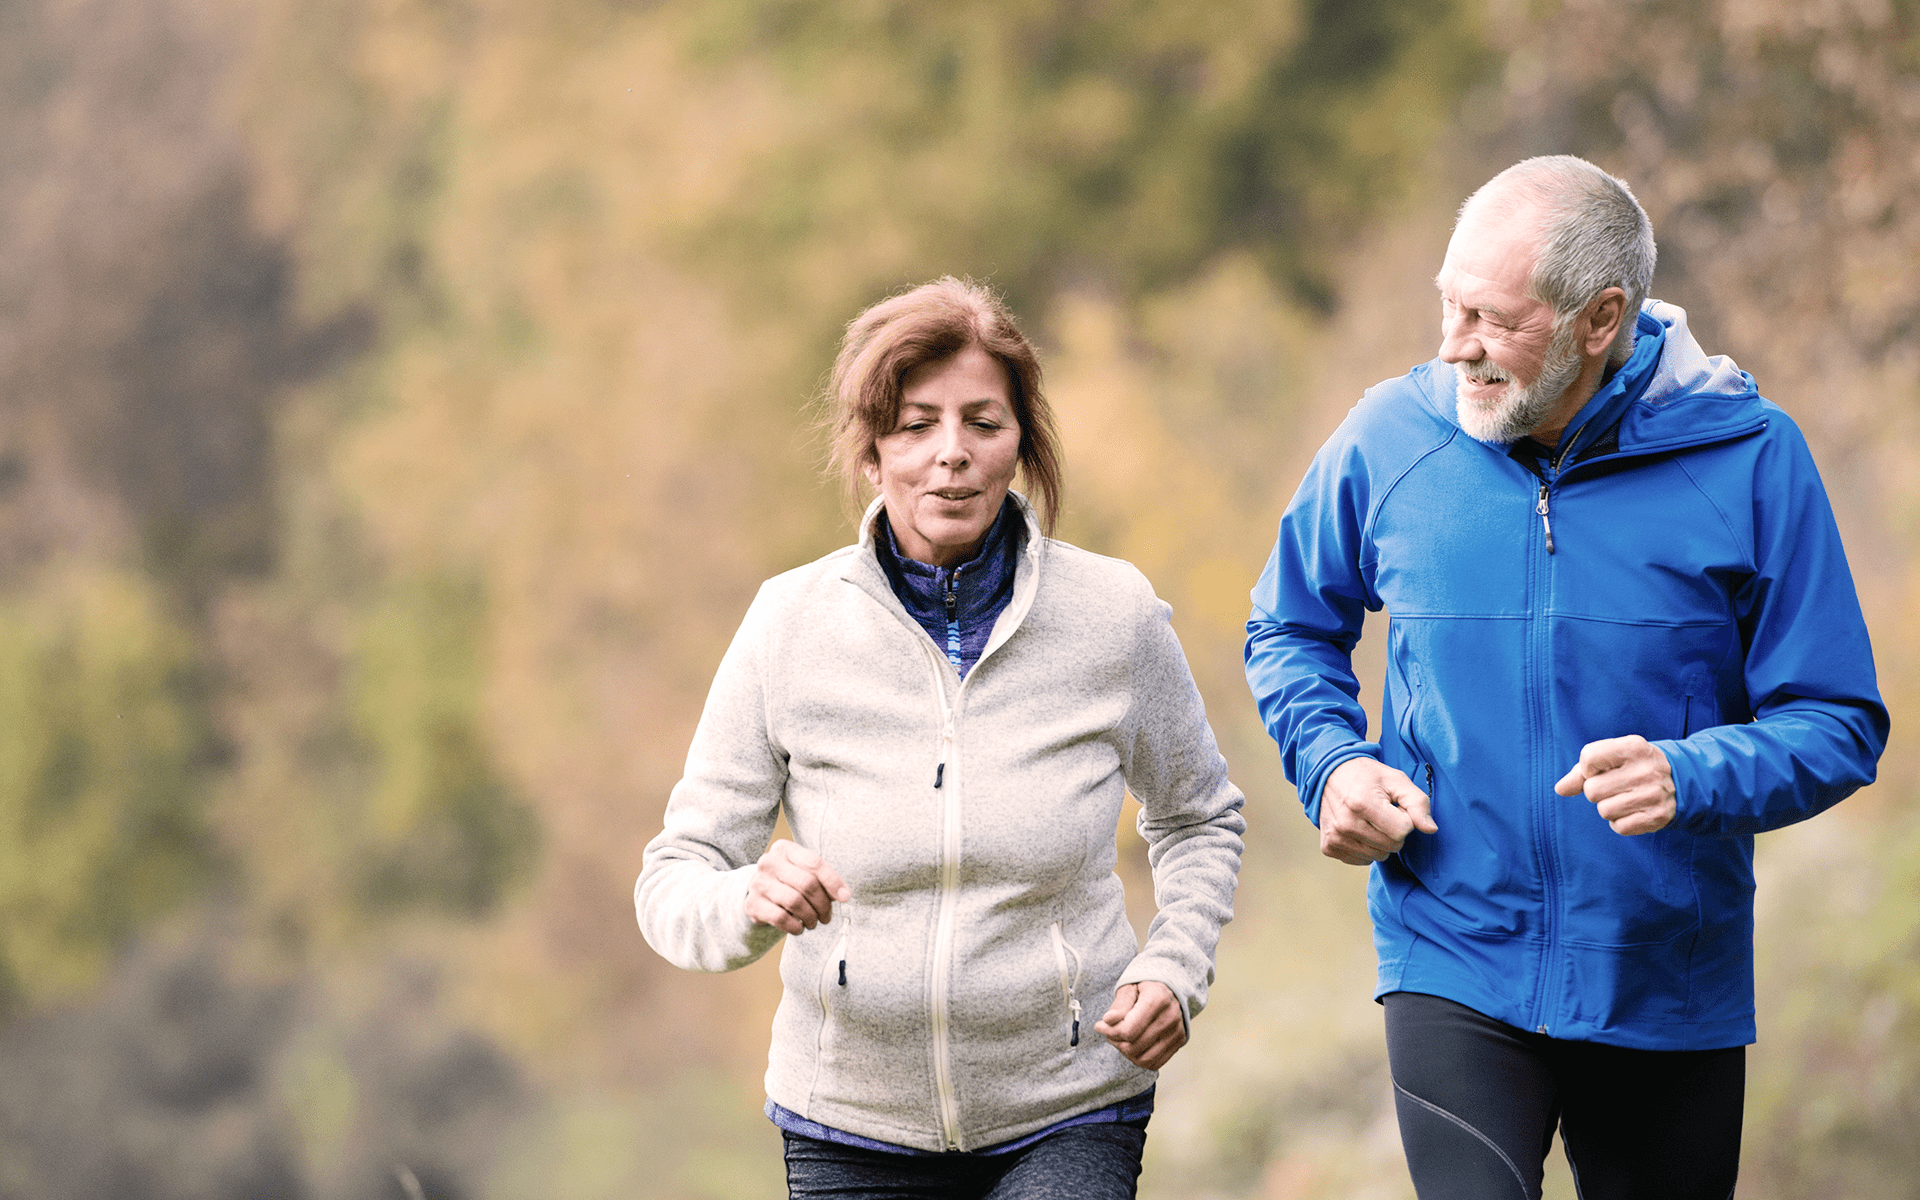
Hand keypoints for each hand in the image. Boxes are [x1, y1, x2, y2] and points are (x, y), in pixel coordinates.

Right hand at [744, 839, 849, 934]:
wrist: (759, 894)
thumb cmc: (789, 881)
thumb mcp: (805, 873)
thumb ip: (824, 880)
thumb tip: (843, 894)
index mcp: (784, 848)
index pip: (814, 862)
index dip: (833, 881)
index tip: (845, 897)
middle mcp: (769, 862)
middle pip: (807, 883)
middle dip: (823, 904)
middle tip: (827, 916)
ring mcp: (758, 882)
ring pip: (795, 901)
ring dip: (810, 917)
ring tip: (814, 922)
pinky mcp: (752, 904)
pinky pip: (780, 918)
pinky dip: (795, 926)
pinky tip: (799, 927)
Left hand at [1094, 981, 1186, 1069]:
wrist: (1169, 988)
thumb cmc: (1144, 987)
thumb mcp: (1129, 987)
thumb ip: (1119, 1005)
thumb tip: (1109, 1020)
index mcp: (1158, 998)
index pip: (1128, 1030)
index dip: (1109, 1031)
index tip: (1100, 1025)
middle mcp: (1171, 1016)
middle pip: (1134, 1046)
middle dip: (1115, 1041)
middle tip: (1109, 1031)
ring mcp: (1177, 1031)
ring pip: (1144, 1059)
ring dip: (1126, 1052)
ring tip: (1120, 1038)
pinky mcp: (1179, 1042)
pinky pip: (1155, 1063)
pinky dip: (1139, 1059)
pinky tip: (1133, 1045)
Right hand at [1317, 757, 1436, 864]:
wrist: (1329, 774)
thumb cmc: (1367, 777)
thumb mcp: (1396, 780)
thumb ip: (1418, 803)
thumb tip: (1431, 829)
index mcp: (1362, 804)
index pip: (1402, 831)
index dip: (1404, 818)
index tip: (1394, 806)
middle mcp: (1345, 824)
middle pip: (1392, 846)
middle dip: (1394, 831)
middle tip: (1382, 813)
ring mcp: (1335, 837)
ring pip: (1379, 856)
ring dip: (1381, 841)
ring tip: (1370, 821)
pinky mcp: (1329, 847)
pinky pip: (1363, 860)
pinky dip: (1366, 848)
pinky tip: (1359, 831)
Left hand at [1554, 735, 1675, 835]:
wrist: (1679, 780)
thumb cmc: (1634, 766)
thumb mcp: (1613, 757)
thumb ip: (1582, 771)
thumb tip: (1560, 789)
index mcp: (1633, 747)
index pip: (1588, 758)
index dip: (1588, 768)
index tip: (1602, 769)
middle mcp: (1646, 770)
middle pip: (1592, 790)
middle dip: (1597, 791)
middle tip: (1616, 786)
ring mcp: (1654, 794)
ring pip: (1603, 810)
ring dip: (1608, 807)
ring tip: (1626, 797)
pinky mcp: (1658, 817)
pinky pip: (1618, 827)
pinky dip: (1621, 822)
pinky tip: (1634, 810)